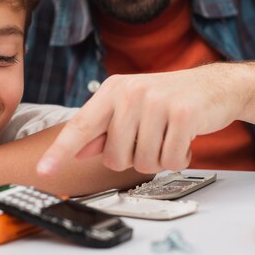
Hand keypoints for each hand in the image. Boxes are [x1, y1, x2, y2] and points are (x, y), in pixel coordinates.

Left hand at [37, 62, 254, 174]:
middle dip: (134, 157)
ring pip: (144, 162)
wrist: (212, 86)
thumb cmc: (166, 99)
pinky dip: (179, 157)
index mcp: (111, 91)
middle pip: (115, 157)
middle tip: (149, 137)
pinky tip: (183, 138)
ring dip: (159, 158)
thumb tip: (80, 149)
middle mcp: (130, 93)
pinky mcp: (183, 114)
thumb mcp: (130, 106)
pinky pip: (171, 159)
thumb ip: (104, 129)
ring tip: (167, 135)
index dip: (61, 151)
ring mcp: (157, 102)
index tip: (43, 169)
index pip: (81, 126)